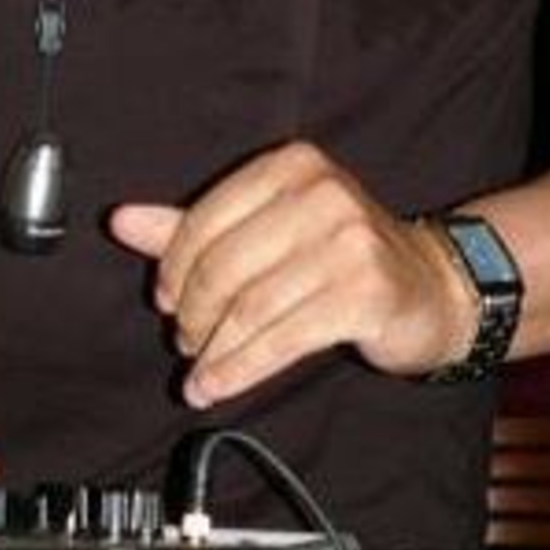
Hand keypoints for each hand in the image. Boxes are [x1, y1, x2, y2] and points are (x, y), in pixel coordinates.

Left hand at [109, 142, 475, 408]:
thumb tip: (121, 221)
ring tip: (197, 372)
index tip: (166, 300)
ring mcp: (349, 241)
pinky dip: (241, 368)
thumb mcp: (266, 226)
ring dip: (214, 350)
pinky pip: (284, 339)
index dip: (175, 266)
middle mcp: (322, 193)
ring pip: (251, 307)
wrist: (428, 284)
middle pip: (225, 265)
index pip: (207, 217)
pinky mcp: (366, 292)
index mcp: (292, 165)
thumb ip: (193, 224)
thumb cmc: (339, 252)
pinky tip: (220, 384)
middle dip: (194, 313)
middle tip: (183, 340)